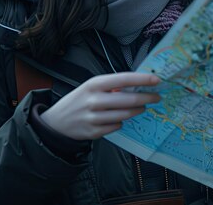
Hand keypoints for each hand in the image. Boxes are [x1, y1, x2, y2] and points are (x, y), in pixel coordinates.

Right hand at [40, 72, 160, 140]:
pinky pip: (116, 127)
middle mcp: (94, 100)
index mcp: (94, 84)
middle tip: (156, 97)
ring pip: (124, 115)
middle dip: (146, 98)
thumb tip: (138, 86)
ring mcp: (93, 118)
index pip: (123, 79)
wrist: (56, 122)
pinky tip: (118, 119)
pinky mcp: (93, 132)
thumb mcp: (91, 87)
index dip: (141, 80)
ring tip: (140, 107)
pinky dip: (120, 123)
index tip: (156, 80)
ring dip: (136, 111)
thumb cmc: (79, 100)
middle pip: (128, 100)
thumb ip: (111, 86)